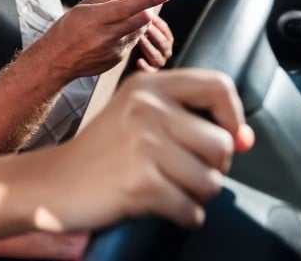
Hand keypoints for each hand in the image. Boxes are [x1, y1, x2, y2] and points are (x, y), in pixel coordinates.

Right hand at [36, 0, 168, 81]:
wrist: (57, 61)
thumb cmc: (68, 29)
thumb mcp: (83, 6)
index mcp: (94, 19)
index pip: (127, 7)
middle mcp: (105, 36)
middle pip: (140, 19)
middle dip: (148, 6)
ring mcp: (114, 50)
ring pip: (140, 30)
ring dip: (139, 19)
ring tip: (122, 15)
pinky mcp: (118, 59)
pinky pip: (132, 41)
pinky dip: (129, 33)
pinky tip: (112, 33)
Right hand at [37, 69, 254, 231]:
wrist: (56, 182)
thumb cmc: (104, 151)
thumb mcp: (142, 117)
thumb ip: (194, 120)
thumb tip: (245, 139)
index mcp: (149, 85)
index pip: (219, 86)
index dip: (233, 117)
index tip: (223, 136)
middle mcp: (147, 109)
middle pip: (222, 144)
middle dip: (212, 168)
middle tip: (181, 170)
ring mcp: (143, 146)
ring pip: (211, 182)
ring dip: (195, 195)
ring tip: (166, 186)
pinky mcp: (140, 184)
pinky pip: (191, 209)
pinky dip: (182, 215)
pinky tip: (158, 204)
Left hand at [134, 13, 173, 70]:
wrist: (128, 63)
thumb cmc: (135, 42)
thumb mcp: (139, 28)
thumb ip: (141, 16)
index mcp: (164, 37)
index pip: (164, 28)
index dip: (156, 21)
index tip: (145, 14)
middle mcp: (164, 50)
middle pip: (163, 41)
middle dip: (153, 33)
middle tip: (143, 25)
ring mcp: (158, 62)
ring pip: (157, 55)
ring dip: (148, 46)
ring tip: (139, 39)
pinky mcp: (150, 72)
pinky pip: (150, 70)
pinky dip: (145, 66)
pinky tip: (139, 61)